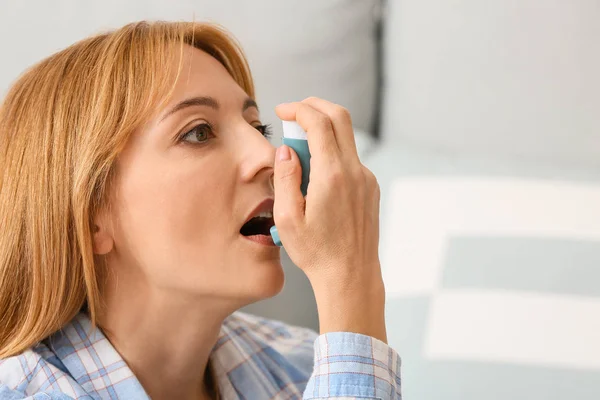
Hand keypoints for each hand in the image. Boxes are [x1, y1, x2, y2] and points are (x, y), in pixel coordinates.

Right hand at [273, 97, 386, 342]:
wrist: (351, 276)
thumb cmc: (316, 252)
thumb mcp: (287, 218)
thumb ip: (285, 177)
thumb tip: (286, 149)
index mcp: (332, 175)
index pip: (318, 122)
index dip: (298, 109)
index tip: (281, 111)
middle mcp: (354, 171)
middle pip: (340, 117)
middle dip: (315, 106)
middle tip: (294, 112)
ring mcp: (366, 179)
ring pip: (346, 137)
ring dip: (323, 131)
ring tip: (299, 152)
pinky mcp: (370, 188)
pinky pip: (351, 158)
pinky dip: (332, 152)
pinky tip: (316, 174)